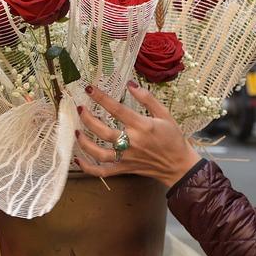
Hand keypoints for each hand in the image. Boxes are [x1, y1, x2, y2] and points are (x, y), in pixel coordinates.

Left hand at [76, 82, 201, 187]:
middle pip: (103, 132)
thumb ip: (147, 99)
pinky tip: (78, 159)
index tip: (89, 88)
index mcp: (142, 126)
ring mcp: (127, 158)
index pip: (117, 110)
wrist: (178, 164)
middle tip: (80, 108)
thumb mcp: (164, 114)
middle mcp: (132, 142)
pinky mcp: (124, 169)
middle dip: (88, 119)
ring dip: (84, 142)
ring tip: (76, 131)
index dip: (101, 98)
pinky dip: (88, 167)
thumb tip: (130, 84)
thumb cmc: (172, 138)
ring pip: (99, 153)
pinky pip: (102, 171)